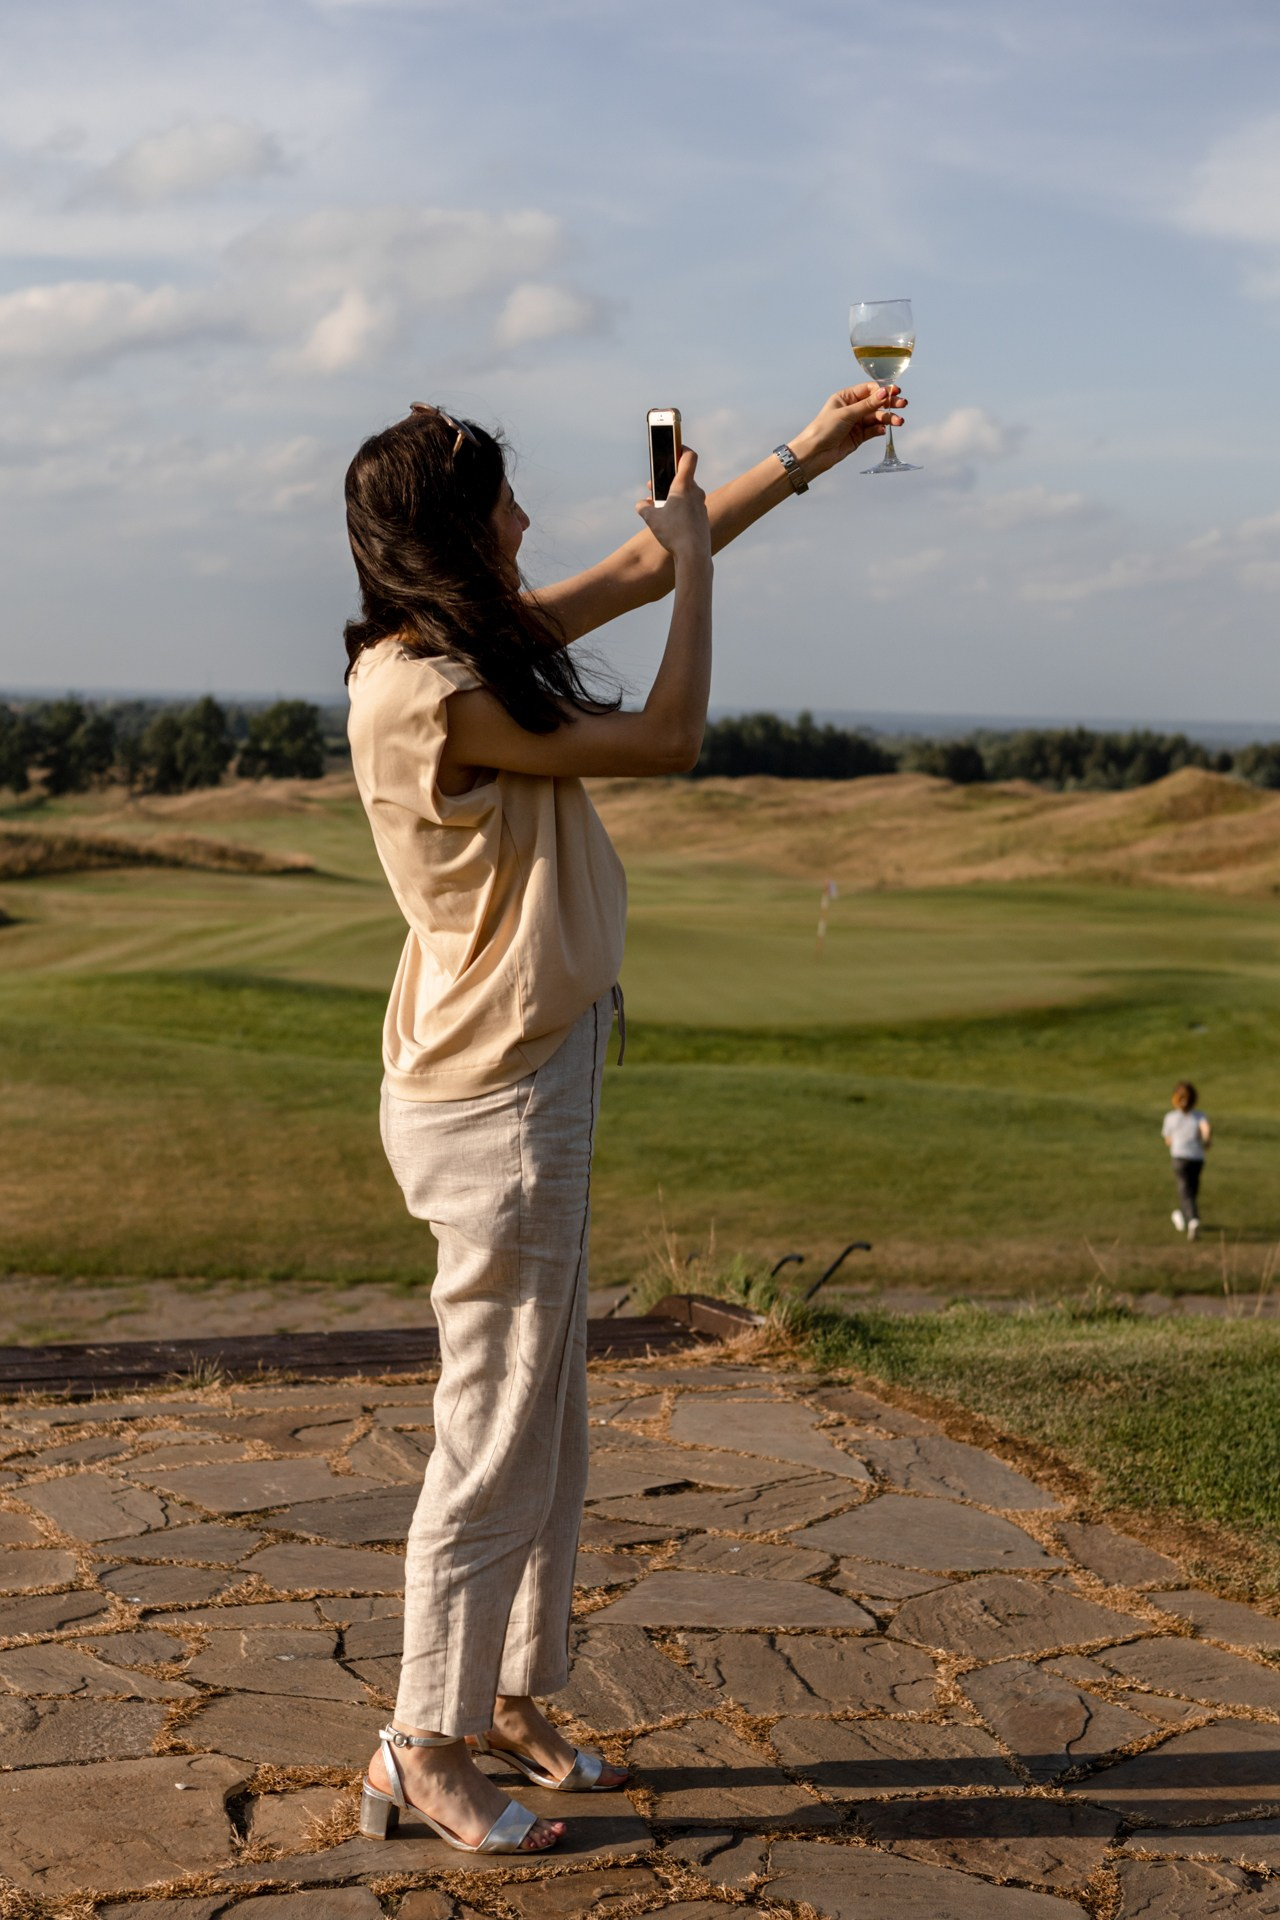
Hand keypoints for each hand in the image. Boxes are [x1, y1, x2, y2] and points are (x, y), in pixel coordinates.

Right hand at [636, 447, 710, 563]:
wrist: (693, 555)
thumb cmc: (673, 533)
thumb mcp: (651, 519)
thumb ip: (643, 508)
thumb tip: (640, 505)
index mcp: (684, 485)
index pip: (689, 457)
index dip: (682, 449)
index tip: (674, 447)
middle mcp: (696, 493)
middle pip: (683, 478)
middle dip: (668, 480)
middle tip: (654, 485)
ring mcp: (701, 506)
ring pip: (686, 495)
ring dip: (673, 497)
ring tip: (659, 507)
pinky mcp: (702, 519)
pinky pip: (690, 508)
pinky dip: (680, 510)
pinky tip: (670, 521)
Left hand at [790, 385, 906, 475]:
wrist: (814, 453)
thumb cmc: (824, 429)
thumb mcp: (847, 413)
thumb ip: (867, 405)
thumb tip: (884, 393)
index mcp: (845, 397)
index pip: (868, 390)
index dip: (882, 390)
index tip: (895, 391)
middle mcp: (852, 408)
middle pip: (875, 403)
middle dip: (889, 404)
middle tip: (903, 404)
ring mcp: (856, 423)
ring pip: (876, 418)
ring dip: (888, 418)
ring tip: (899, 421)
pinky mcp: (858, 437)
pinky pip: (873, 430)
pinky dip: (879, 429)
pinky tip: (884, 430)